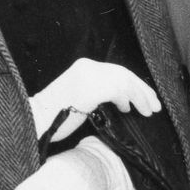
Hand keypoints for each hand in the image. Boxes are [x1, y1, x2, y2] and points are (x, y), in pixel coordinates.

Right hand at [28, 56, 161, 143]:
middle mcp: (88, 67)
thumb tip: (122, 100)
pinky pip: (119, 90)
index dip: (133, 85)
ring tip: (149, 110)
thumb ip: (97, 93)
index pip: (115, 71)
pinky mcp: (92, 87)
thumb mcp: (79, 98)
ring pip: (125, 81)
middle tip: (154, 105)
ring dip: (140, 96)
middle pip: (124, 73)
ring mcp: (90, 76)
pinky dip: (130, 99)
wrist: (35, 123)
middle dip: (142, 90)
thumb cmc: (54, 118)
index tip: (144, 98)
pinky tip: (132, 110)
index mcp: (84, 67)